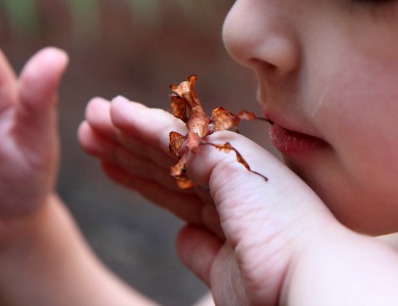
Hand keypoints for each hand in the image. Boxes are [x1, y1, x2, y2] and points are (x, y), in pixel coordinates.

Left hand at [79, 96, 397, 305]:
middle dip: (125, 147)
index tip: (107, 165)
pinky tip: (115, 113)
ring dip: (125, 130)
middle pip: (164, 161)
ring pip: (166, 144)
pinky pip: (175, 137)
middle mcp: (230, 180)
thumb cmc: (275, 285)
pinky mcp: (227, 156)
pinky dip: (142, 123)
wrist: (309, 280)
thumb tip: (182, 236)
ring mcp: (230, 165)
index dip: (138, 176)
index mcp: (231, 208)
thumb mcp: (225, 272)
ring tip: (91, 117)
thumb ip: (202, 250)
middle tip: (89, 130)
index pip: (173, 187)